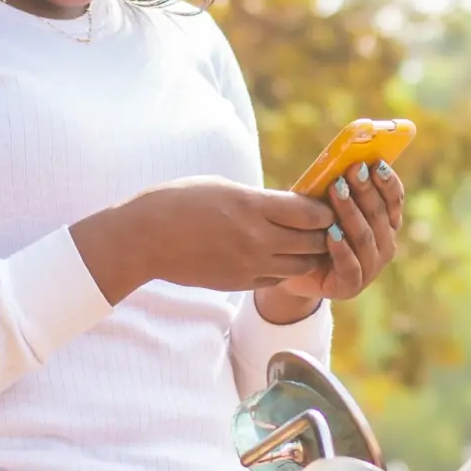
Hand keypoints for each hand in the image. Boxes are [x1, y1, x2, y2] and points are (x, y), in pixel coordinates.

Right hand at [72, 179, 335, 302]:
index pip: (311, 213)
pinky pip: (277, 279)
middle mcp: (256, 238)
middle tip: (326, 226)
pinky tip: (282, 258)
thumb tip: (289, 204)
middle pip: (313, 241)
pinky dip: (286, 269)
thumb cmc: (179, 202)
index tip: (325, 205)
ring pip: (300, 266)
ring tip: (308, 244)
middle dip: (324, 233)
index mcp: (252, 206)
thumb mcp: (224, 187)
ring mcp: (249, 265)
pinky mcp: (240, 282)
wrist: (145, 239)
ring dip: (309, 255)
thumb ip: (260, 199)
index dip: (324, 209)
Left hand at [257, 160, 406, 320]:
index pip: (394, 201)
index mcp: (384, 223)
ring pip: (366, 238)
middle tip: (352, 171)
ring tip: (336, 191)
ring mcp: (370, 268)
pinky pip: (350, 266)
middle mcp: (383, 245)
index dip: (388, 182)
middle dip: (365, 191)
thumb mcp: (323, 203)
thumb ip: (336, 186)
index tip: (376, 163)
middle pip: (378, 216)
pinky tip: (331, 233)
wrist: (289, 268)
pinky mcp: (351, 286)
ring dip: (351, 213)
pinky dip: (341, 249)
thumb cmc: (309, 228)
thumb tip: (342, 157)